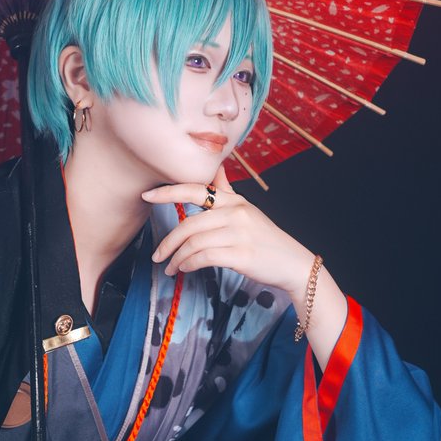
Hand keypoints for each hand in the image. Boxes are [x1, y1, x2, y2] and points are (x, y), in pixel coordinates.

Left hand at [143, 164, 312, 298]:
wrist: (293, 264)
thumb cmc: (266, 240)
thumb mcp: (248, 210)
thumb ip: (228, 192)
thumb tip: (217, 170)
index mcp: (235, 200)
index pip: (196, 190)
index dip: (168, 192)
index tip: (146, 196)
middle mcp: (236, 213)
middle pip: (189, 224)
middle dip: (167, 242)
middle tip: (157, 256)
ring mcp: (239, 233)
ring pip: (194, 243)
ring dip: (176, 259)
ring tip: (171, 268)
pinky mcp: (241, 255)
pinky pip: (204, 257)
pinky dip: (189, 265)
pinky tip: (184, 270)